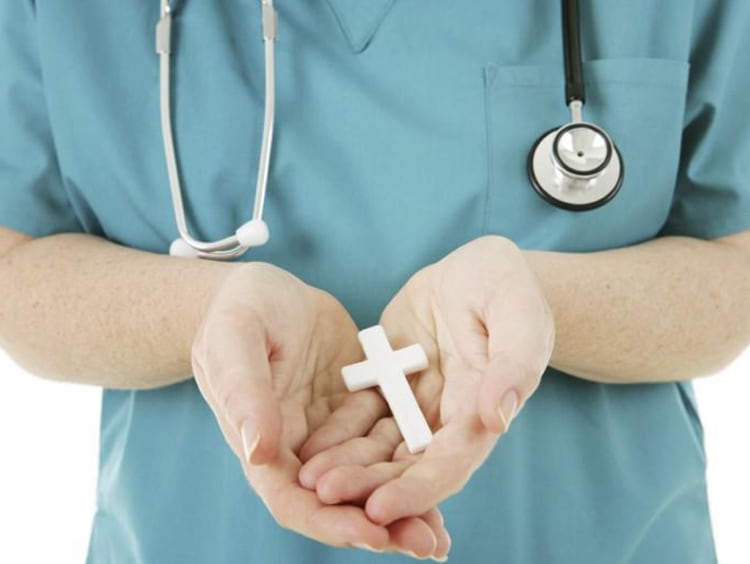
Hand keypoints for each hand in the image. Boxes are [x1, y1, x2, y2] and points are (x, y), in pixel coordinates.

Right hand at [191, 262, 448, 555]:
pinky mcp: (357, 408)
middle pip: (337, 502)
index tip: (373, 533)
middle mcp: (298, 448)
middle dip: (380, 527)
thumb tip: (258, 451)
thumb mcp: (235, 339)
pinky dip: (411, 464)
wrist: (266, 287)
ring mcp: (330, 432)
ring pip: (368, 479)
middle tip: (427, 545)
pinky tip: (445, 476)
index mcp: (262, 442)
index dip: (330, 522)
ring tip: (441, 535)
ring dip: (403, 506)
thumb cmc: (239, 308)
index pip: (292, 499)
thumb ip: (244, 392)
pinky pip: (386, 442)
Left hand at [299, 236, 554, 528]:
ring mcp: (415, 402)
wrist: (476, 269)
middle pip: (407, 464)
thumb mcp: (518, 313)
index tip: (379, 509)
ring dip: (347, 465)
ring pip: (378, 445)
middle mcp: (447, 417)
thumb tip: (497, 417)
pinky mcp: (389, 382)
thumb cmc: (507, 284)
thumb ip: (514, 363)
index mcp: (481, 409)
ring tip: (307, 477)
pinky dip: (337, 432)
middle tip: (325, 494)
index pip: (451, 463)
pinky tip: (307, 445)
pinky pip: (360, 413)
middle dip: (368, 484)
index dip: (418, 489)